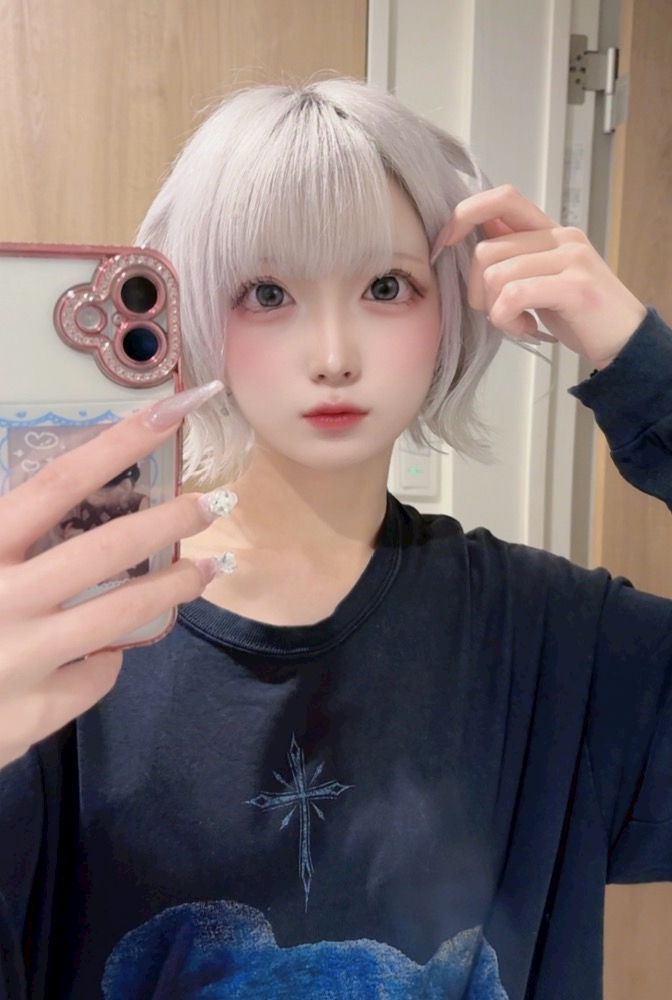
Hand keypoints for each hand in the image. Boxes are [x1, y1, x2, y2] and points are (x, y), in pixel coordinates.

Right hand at [0, 387, 224, 769]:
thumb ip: (6, 527)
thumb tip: (64, 492)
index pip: (60, 482)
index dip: (121, 443)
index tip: (175, 411)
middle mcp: (3, 598)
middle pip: (109, 548)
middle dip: (171, 520)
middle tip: (213, 504)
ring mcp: (23, 657)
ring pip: (123, 612)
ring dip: (176, 586)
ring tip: (210, 568)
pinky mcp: (36, 712)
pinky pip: (96, 675)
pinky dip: (107, 660)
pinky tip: (105, 654)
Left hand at [433, 185, 646, 369]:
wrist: (625, 343)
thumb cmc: (578, 316)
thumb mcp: (541, 278)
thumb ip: (513, 256)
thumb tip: (472, 235)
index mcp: (550, 230)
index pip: (502, 197)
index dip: (464, 214)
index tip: (444, 245)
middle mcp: (562, 237)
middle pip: (485, 251)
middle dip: (476, 291)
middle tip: (497, 312)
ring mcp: (571, 260)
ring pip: (496, 275)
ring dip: (494, 310)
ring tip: (517, 322)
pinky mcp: (575, 287)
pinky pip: (513, 296)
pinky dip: (507, 320)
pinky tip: (524, 328)